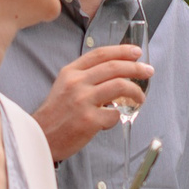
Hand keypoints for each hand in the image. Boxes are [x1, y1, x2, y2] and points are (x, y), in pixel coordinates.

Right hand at [32, 44, 151, 159]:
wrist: (40, 137)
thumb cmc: (55, 114)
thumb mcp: (64, 86)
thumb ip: (86, 77)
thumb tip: (115, 75)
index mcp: (71, 72)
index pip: (100, 54)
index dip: (121, 51)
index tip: (136, 52)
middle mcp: (77, 83)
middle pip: (114, 67)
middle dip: (136, 68)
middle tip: (148, 71)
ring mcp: (83, 101)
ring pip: (120, 86)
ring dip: (136, 91)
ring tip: (140, 97)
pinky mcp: (89, 120)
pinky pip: (114, 114)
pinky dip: (118, 116)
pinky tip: (113, 119)